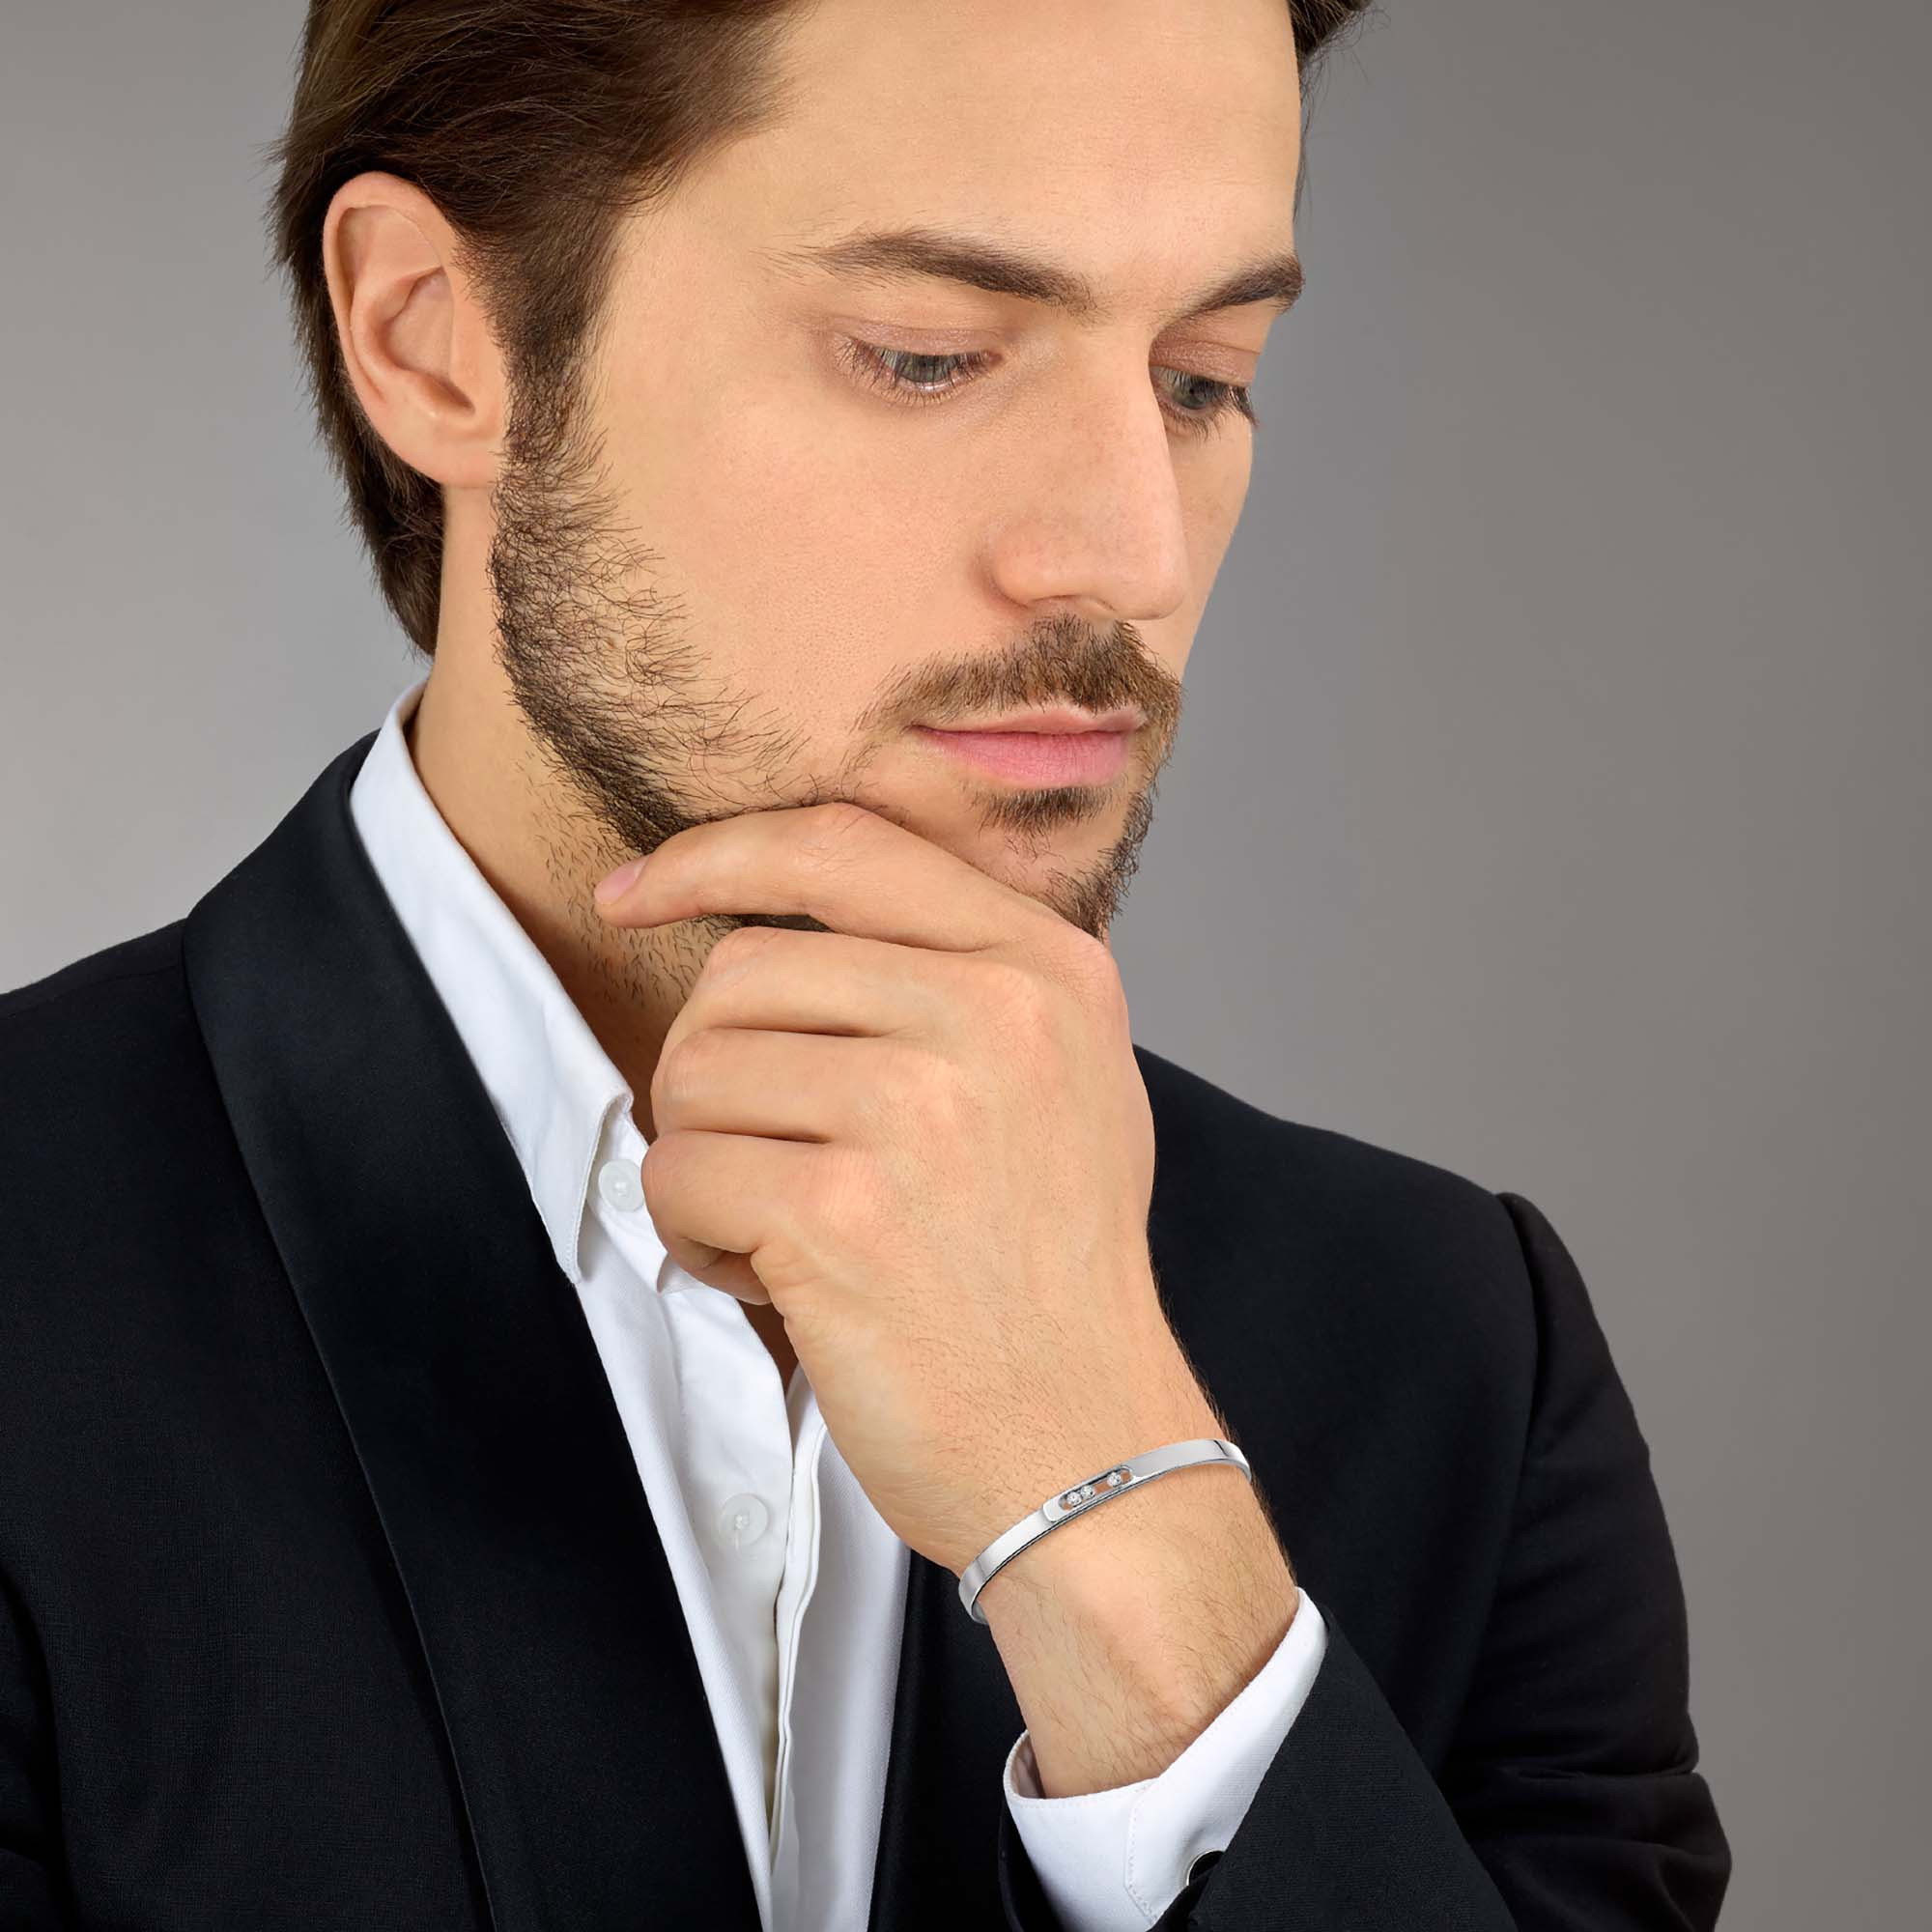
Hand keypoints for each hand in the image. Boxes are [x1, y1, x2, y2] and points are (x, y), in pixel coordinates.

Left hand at [591, 802, 1222, 1579]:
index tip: (636, 890)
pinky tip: (771, 1277)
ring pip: (696, 1070)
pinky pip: (679, 1173)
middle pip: (743, 968)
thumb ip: (960, 974)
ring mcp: (919, 1108)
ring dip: (706, 1157)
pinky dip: (694, 1233)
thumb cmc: (1054, 1273)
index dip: (712, 855)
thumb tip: (778, 917)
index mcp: (1046, 967)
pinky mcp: (842, 1212)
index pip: (839, 844)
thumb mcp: (1066, 1079)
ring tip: (785, 1226)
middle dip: (716, 1067)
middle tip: (772, 1157)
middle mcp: (993, 1014)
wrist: (1090, 1446)